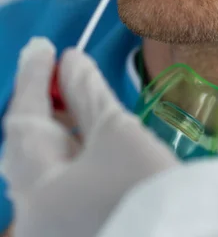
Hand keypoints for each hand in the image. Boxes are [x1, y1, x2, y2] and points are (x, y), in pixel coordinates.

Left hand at [1, 38, 178, 236]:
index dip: (32, 77)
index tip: (42, 46)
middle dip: (44, 103)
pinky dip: (70, 152)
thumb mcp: (118, 133)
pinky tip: (83, 133)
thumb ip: (88, 93)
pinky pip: (60, 183)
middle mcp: (33, 216)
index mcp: (35, 191)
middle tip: (56, 66)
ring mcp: (53, 229)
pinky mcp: (75, 232)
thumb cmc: (148, 192)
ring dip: (58, 127)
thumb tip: (70, 61)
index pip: (23, 120)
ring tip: (72, 92)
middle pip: (29, 146)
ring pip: (45, 166)